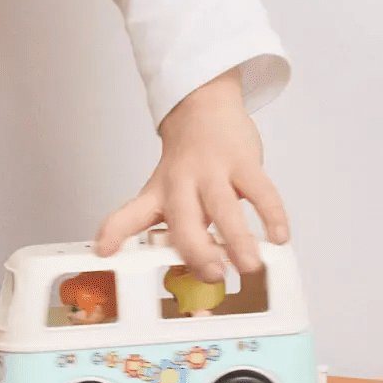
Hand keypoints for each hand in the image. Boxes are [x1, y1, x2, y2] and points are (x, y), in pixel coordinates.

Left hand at [93, 69, 288, 281]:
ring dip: (238, 239)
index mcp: (158, 193)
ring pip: (224, 206)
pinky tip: (278, 237)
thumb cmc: (186, 161)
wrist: (202, 107)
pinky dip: (272, 215)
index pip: (129, 214)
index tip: (103, 251)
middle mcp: (181, 182)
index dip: (114, 233)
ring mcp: (213, 170)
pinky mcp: (243, 160)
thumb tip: (190, 273)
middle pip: (184, 219)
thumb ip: (176, 232)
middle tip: (213, 275)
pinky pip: (261, 190)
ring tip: (249, 265)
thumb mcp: (164, 192)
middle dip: (197, 250)